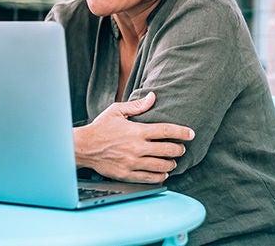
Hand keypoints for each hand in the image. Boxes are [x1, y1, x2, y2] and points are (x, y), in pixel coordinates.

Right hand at [73, 92, 194, 183]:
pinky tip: (162, 172)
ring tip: (172, 160)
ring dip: (171, 163)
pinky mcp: (127, 174)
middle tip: (181, 148)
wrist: (83, 148)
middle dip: (179, 149)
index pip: (166, 131)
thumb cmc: (100, 128)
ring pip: (162, 166)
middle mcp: (137, 148)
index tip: (191, 133)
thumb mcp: (116, 111)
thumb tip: (153, 97)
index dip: (182, 132)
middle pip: (168, 150)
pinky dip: (160, 176)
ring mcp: (133, 163)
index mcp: (137, 131)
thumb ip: (137, 106)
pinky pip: (150, 178)